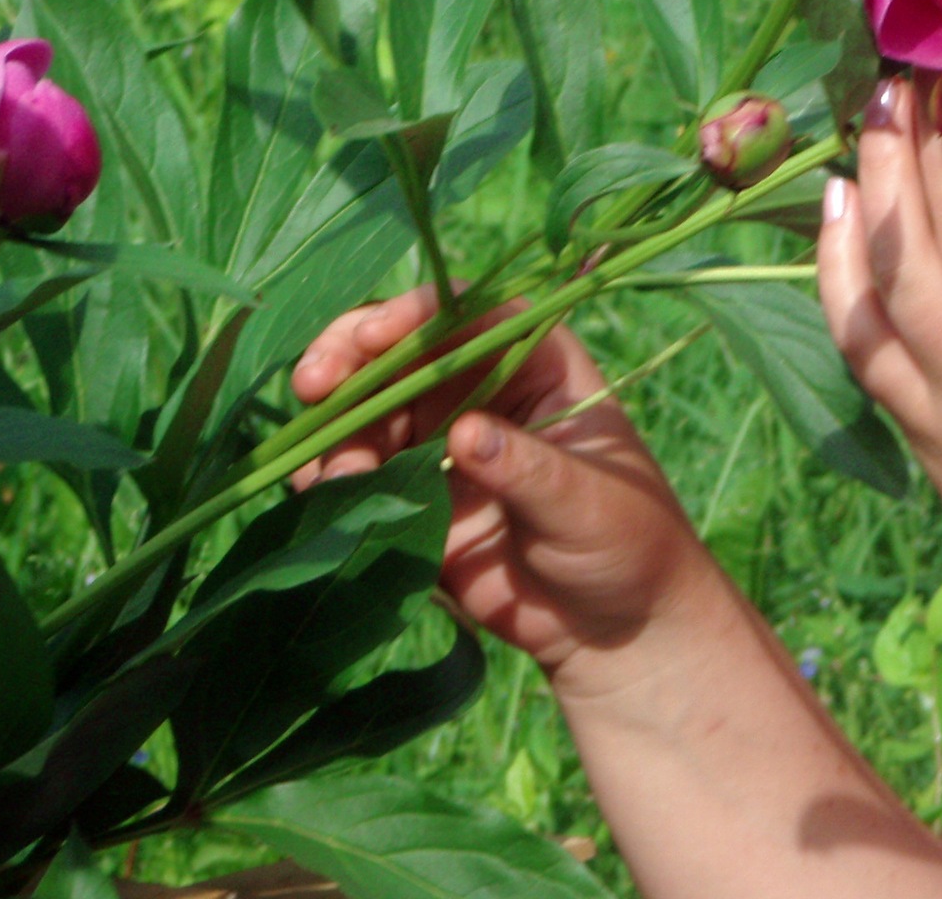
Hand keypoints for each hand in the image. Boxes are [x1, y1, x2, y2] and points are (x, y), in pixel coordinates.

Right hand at [290, 291, 708, 687]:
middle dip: (352, 357)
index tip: (374, 336)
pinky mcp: (415, 496)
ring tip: (336, 476)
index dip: (420, 314)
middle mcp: (483, 390)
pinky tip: (321, 492)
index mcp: (538, 365)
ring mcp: (442, 441)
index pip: (473, 313)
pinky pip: (358, 469)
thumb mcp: (586, 502)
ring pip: (369, 408)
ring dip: (337, 429)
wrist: (612, 628)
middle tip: (314, 383)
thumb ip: (525, 467)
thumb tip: (464, 432)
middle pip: (404, 350)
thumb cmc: (628, 544)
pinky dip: (330, 473)